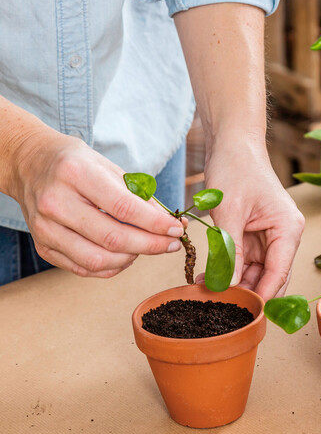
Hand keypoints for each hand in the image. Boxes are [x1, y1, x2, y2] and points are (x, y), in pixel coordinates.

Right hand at [8, 132, 184, 277]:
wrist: (31, 164)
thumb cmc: (78, 165)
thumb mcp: (111, 168)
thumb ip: (141, 197)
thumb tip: (172, 224)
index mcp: (76, 174)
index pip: (124, 208)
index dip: (156, 224)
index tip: (177, 230)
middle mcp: (56, 202)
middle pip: (113, 238)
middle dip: (151, 246)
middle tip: (172, 244)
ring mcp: (45, 228)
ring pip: (98, 260)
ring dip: (132, 259)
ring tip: (146, 247)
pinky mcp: (42, 246)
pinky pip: (84, 269)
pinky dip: (112, 267)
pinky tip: (126, 255)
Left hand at [202, 149, 304, 300]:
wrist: (232, 144)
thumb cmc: (236, 169)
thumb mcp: (229, 213)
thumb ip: (230, 252)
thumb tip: (227, 287)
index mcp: (288, 229)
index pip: (279, 273)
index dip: (261, 295)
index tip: (242, 313)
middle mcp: (284, 236)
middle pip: (271, 276)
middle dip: (247, 292)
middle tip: (220, 307)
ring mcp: (269, 236)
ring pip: (256, 272)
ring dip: (235, 283)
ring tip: (208, 291)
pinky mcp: (255, 235)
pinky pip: (245, 260)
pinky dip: (229, 269)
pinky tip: (210, 277)